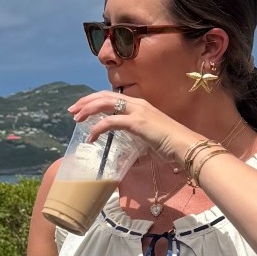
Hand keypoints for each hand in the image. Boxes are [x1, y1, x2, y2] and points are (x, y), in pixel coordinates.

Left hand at [67, 88, 194, 163]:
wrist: (184, 145)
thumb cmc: (171, 146)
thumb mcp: (149, 141)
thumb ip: (136, 145)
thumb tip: (126, 159)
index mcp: (140, 105)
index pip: (112, 96)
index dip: (94, 100)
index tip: (82, 108)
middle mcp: (137, 103)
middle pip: (104, 96)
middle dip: (86, 101)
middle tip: (72, 111)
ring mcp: (137, 111)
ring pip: (105, 104)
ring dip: (88, 110)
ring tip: (76, 119)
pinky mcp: (136, 122)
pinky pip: (110, 122)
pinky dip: (97, 129)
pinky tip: (90, 137)